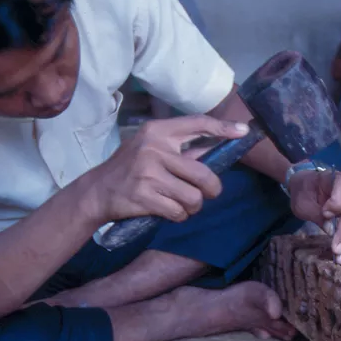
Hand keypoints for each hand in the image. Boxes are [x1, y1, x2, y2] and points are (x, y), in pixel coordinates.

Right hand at [83, 115, 249, 224]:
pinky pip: (179, 212)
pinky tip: (166, 210)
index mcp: (158, 131)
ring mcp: (148, 173)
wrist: (97, 191)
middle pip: (204, 174)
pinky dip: (178, 216)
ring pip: (194, 197)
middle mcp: (154, 149)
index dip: (223, 127)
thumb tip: (220, 146)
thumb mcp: (151, 149)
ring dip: (192, 206)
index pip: (198, 124)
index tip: (243, 131)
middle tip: (208, 193)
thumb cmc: (130, 169)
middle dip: (212, 190)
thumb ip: (182, 149)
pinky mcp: (144, 196)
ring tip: (180, 202)